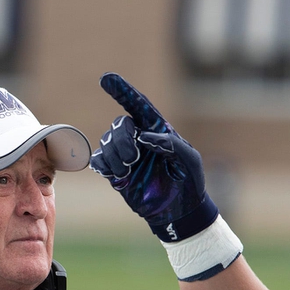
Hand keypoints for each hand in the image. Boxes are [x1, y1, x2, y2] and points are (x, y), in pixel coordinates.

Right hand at [92, 73, 217, 241]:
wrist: (180, 211)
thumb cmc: (189, 182)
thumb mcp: (189, 161)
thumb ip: (171, 145)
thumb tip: (145, 138)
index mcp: (157, 129)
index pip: (138, 105)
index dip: (123, 91)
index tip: (106, 78)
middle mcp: (139, 138)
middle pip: (119, 126)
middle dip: (122, 139)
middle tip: (134, 158)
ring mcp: (127, 155)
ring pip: (107, 143)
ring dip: (116, 156)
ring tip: (129, 171)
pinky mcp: (117, 172)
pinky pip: (100, 160)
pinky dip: (105, 165)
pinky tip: (119, 175)